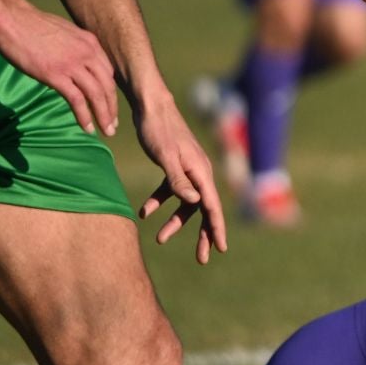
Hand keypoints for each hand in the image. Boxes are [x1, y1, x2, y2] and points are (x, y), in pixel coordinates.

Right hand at [0, 1, 120, 135]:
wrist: (11, 19)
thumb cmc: (31, 25)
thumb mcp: (63, 33)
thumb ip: (74, 49)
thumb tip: (74, 63)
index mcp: (90, 43)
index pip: (107, 73)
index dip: (110, 92)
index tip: (109, 105)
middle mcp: (87, 53)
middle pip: (107, 86)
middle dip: (112, 108)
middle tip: (112, 125)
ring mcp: (72, 64)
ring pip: (97, 95)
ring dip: (103, 116)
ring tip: (106, 131)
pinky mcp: (56, 75)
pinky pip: (77, 100)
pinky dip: (84, 116)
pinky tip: (87, 128)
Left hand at [135, 96, 227, 262]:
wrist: (150, 105)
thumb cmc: (157, 130)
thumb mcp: (165, 157)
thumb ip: (178, 181)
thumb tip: (195, 203)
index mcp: (201, 172)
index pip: (212, 206)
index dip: (217, 229)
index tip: (220, 249)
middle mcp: (199, 173)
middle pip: (205, 210)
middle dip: (203, 235)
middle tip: (201, 259)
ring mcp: (188, 170)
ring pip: (187, 204)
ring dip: (175, 222)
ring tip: (160, 239)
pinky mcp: (175, 167)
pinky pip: (172, 191)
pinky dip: (160, 202)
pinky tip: (144, 212)